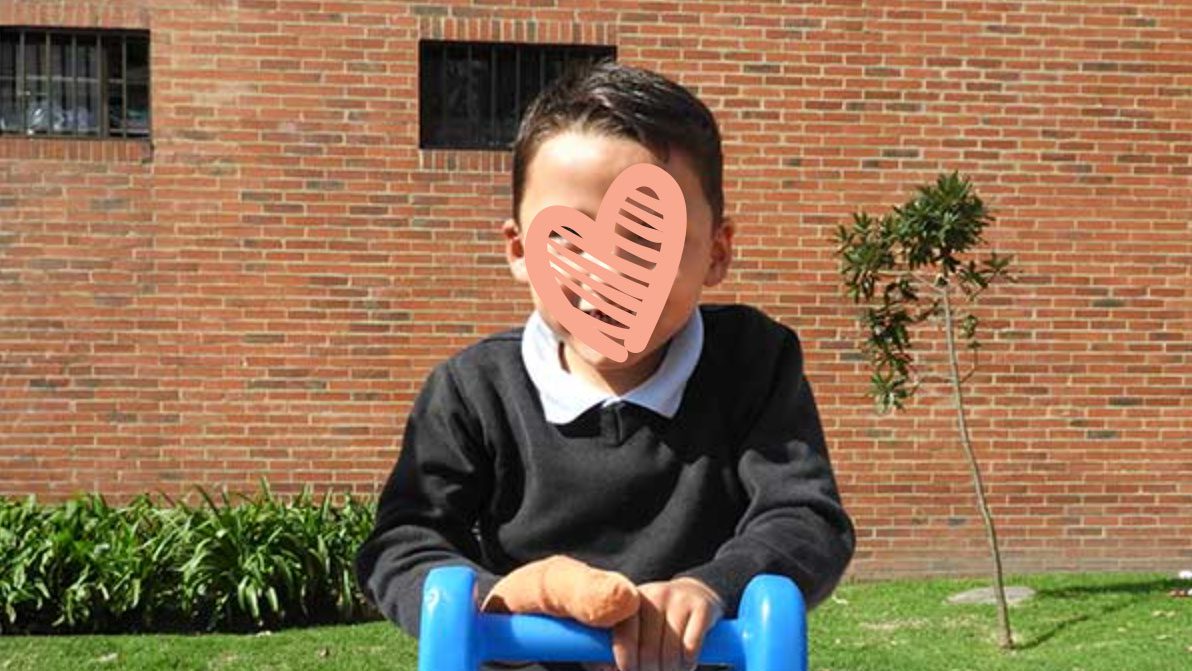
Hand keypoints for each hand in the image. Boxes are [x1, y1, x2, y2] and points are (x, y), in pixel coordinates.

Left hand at [608, 577, 723, 670]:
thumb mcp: (639, 624)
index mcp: (633, 601)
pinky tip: (687, 664)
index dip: (626, 660)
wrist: (695, 593)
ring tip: (671, 670)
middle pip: (649, 648)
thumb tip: (608, 668)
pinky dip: (689, 662)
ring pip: (672, 650)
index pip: (624, 634)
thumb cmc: (658, 620)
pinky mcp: (702, 606)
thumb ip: (621, 646)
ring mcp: (680, 598)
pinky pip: (692, 645)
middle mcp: (655, 594)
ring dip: (671, 670)